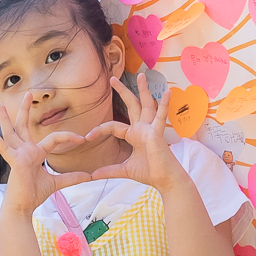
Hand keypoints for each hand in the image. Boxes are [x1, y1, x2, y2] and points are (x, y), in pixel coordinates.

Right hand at [0, 104, 96, 220]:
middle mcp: (25, 151)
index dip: (68, 137)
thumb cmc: (35, 195)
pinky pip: (4, 148)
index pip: (53, 139)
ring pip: (12, 132)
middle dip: (25, 110)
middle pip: (24, 126)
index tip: (81, 138)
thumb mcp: (57, 183)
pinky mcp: (14, 161)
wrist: (23, 207)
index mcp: (35, 153)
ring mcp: (18, 155)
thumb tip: (89, 176)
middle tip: (28, 93)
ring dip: (6, 118)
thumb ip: (72, 178)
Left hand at [76, 72, 191, 193]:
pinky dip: (165, 105)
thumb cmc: (149, 173)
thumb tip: (92, 176)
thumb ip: (109, 170)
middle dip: (123, 91)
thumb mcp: (124, 170)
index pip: (113, 126)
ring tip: (141, 75)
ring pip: (146, 105)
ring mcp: (150, 129)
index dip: (99, 130)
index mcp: (134, 135)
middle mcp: (142, 128)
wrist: (164, 180)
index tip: (87, 136)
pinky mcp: (158, 133)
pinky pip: (161, 117)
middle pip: (131, 105)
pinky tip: (168, 92)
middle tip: (112, 78)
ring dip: (143, 90)